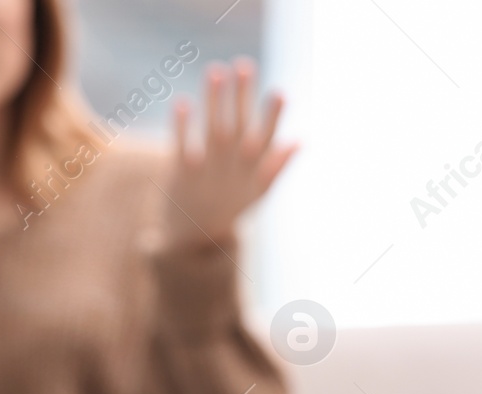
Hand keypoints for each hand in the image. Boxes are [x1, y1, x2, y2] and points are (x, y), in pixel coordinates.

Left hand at [162, 58, 297, 250]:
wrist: (195, 239)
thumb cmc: (229, 208)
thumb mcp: (258, 192)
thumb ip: (277, 166)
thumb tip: (299, 141)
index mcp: (252, 170)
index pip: (266, 139)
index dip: (273, 117)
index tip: (280, 92)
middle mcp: (232, 168)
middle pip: (239, 126)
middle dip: (242, 97)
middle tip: (243, 65)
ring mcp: (208, 170)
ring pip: (213, 130)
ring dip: (214, 101)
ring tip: (215, 70)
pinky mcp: (182, 173)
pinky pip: (182, 145)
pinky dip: (182, 125)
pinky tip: (182, 102)